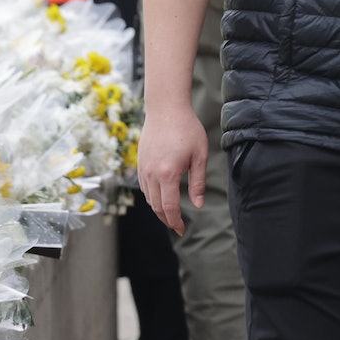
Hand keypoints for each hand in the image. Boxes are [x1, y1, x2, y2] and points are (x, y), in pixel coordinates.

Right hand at [137, 102, 208, 234]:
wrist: (166, 109)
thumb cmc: (187, 129)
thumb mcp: (199, 156)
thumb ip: (198, 182)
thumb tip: (198, 205)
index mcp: (168, 174)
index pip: (169, 207)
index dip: (175, 221)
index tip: (181, 229)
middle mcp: (151, 174)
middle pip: (156, 206)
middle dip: (166, 219)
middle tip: (177, 226)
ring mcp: (143, 168)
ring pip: (148, 197)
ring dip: (158, 209)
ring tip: (170, 214)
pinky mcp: (140, 162)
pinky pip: (143, 186)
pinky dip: (151, 196)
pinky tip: (160, 197)